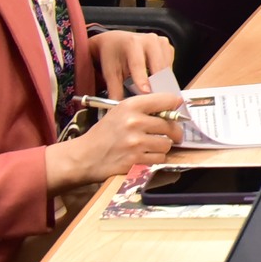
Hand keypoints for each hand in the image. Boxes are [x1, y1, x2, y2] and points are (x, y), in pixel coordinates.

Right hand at [47, 93, 180, 188]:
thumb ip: (144, 108)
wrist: (85, 156)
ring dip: (163, 147)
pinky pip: (159, 159)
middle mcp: (135, 122)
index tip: (175, 110)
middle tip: (171, 135)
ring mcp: (136, 143)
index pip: (167, 100)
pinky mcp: (136, 160)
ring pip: (167, 144)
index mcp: (131, 106)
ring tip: (152, 146)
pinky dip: (155, 159)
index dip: (174, 105)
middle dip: (173, 132)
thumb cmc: (104, 133)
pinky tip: (145, 156)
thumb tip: (173, 106)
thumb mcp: (120, 112)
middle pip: (171, 126)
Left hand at [87, 29, 172, 99]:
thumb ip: (115, 90)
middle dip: (156, 85)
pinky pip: (170, 66)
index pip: (138, 64)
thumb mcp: (110, 72)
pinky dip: (165, 76)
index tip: (146, 93)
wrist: (116, 41)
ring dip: (162, 82)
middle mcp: (148, 40)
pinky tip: (157, 80)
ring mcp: (160, 42)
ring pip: (167, 68)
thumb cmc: (113, 55)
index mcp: (132, 43)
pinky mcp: (167, 47)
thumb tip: (119, 108)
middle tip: (154, 100)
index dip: (142, 80)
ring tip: (155, 93)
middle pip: (157, 67)